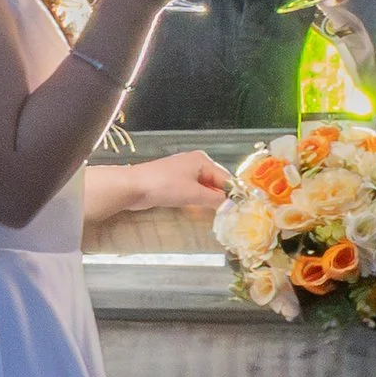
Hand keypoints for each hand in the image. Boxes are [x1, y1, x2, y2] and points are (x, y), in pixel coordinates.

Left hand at [116, 148, 231, 215]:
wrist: (134, 186)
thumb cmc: (165, 186)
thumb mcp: (194, 194)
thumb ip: (215, 200)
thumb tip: (232, 206)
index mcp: (202, 160)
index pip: (225, 178)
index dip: (233, 194)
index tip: (242, 210)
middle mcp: (195, 163)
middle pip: (215, 182)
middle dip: (221, 198)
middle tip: (231, 215)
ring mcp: (183, 172)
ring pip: (204, 188)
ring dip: (209, 200)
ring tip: (219, 216)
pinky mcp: (173, 182)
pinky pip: (192, 191)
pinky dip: (198, 200)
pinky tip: (201, 210)